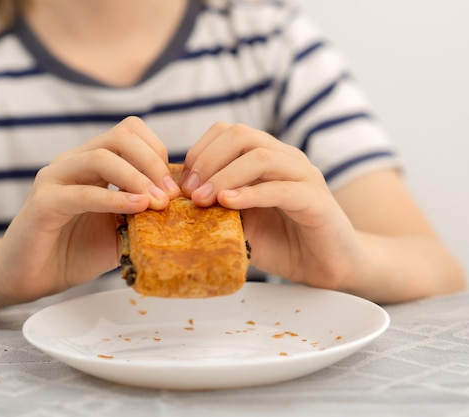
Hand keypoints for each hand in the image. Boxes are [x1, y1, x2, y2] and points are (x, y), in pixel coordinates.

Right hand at [0, 116, 180, 301]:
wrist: (32, 276)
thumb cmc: (76, 251)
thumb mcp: (121, 230)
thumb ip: (144, 214)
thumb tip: (179, 207)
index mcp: (92, 162)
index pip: (131, 132)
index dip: (158, 153)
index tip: (174, 187)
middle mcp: (73, 162)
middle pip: (121, 136)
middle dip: (153, 162)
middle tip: (170, 195)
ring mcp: (55, 178)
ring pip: (101, 157)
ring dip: (137, 179)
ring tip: (157, 204)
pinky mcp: (43, 202)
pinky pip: (83, 193)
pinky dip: (114, 200)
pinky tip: (136, 209)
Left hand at [181, 122, 362, 289]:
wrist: (325, 266)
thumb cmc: (282, 242)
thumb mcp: (240, 223)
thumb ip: (217, 207)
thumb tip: (179, 203)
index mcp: (265, 156)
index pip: (227, 132)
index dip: (199, 152)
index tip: (182, 184)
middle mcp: (285, 158)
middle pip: (241, 134)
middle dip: (208, 160)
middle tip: (190, 192)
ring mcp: (303, 176)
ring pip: (260, 157)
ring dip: (224, 176)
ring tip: (203, 200)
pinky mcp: (316, 201)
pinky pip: (281, 189)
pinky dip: (251, 194)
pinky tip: (228, 204)